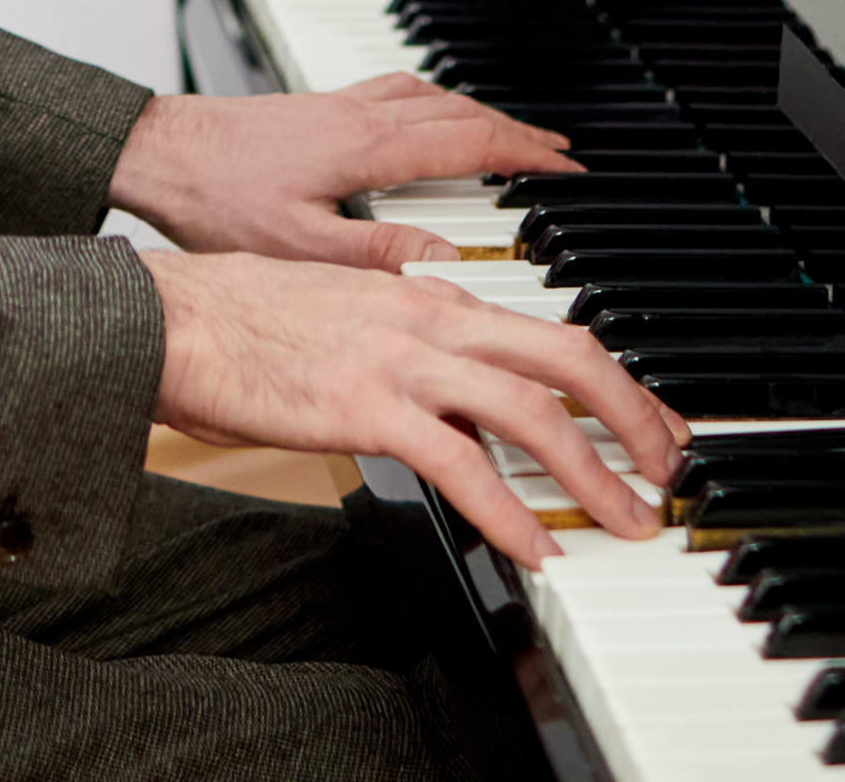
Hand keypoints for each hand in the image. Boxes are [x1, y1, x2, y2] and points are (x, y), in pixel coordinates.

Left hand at [110, 75, 572, 268]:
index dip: (526, 156)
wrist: (161, 153)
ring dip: (481, 112)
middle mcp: (362, 115)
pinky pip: (399, 90)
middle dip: (518, 131)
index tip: (567, 168)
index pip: (471, 145)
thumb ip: (377, 254)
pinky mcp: (320, 106)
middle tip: (559, 152)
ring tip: (511, 132)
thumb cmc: (216, 202)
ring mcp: (341, 104)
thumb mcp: (300, 246)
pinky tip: (430, 113)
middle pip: (462, 113)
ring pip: (433, 96)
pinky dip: (435, 100)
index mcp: (369, 148)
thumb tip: (444, 259)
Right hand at [143, 250, 690, 569]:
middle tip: (669, 470)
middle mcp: (432, 319)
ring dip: (593, 471)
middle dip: (635, 416)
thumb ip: (414, 345)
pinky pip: (460, 463)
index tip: (652, 422)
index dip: (617, 380)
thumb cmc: (247, 319)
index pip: (551, 331)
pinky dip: (509, 509)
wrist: (176, 317)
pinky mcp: (366, 408)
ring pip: (531, 409)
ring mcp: (402, 361)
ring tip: (623, 520)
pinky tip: (534, 547)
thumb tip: (461, 395)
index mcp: (430, 296)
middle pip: (568, 357)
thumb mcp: (350, 313)